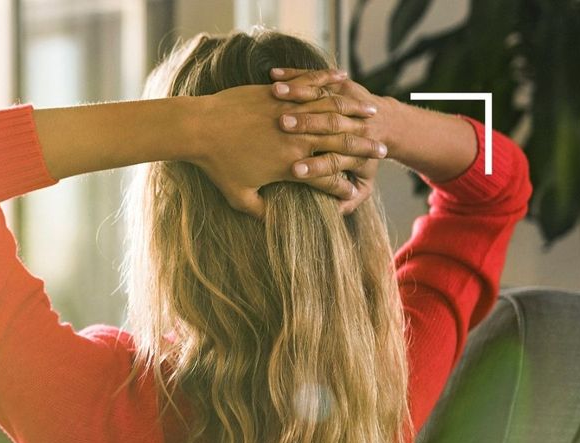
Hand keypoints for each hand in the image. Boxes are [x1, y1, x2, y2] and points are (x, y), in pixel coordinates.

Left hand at [191, 78, 384, 216]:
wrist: (198, 128)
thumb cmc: (215, 165)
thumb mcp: (237, 195)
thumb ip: (259, 210)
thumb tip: (272, 223)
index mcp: (291, 166)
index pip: (328, 179)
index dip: (342, 187)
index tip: (354, 192)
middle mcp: (297, 140)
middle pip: (341, 145)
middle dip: (364, 150)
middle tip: (381, 152)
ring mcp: (290, 114)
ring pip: (333, 113)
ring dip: (356, 114)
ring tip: (373, 115)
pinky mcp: (279, 95)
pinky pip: (311, 86)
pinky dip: (330, 83)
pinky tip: (344, 81)